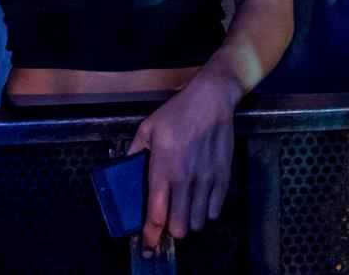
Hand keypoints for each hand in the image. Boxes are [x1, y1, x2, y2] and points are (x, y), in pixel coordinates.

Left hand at [128, 74, 238, 252]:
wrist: (210, 100)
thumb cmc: (176, 113)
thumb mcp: (147, 129)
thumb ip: (134, 153)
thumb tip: (125, 170)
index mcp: (162, 170)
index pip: (155, 216)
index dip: (149, 237)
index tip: (146, 248)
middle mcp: (184, 180)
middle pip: (179, 228)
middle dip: (171, 230)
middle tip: (169, 220)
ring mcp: (205, 180)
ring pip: (197, 223)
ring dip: (189, 221)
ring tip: (185, 209)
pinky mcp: (223, 178)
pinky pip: (215, 210)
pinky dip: (207, 212)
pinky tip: (201, 201)